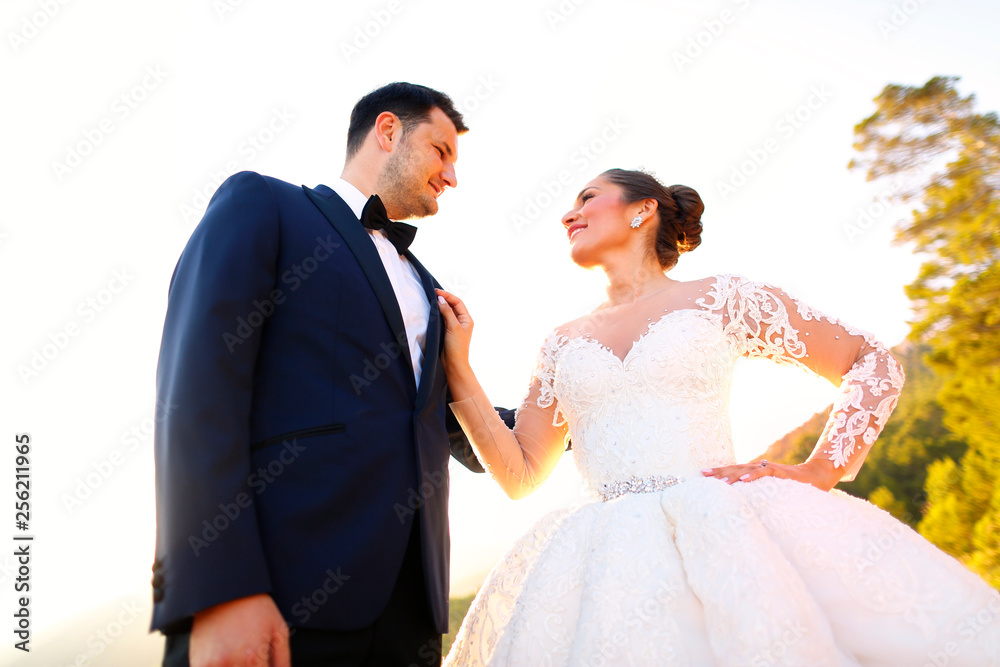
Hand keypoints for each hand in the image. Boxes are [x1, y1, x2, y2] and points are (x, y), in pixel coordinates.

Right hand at [190, 593, 289, 666]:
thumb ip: (283, 661)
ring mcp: (212, 665)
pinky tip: (228, 663)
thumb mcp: (278, 630)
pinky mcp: (199, 663)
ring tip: (242, 661)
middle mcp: (231, 663)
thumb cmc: (257, 609)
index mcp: (253, 658)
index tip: (263, 665)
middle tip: (252, 661)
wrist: (225, 590)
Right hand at [435, 288, 473, 370]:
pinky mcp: (446, 331)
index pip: (457, 302)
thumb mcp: (453, 327)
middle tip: (432, 293)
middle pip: (452, 305)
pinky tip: (431, 311)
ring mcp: (454, 326)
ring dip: (440, 306)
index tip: (436, 292)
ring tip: (431, 300)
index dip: (448, 296)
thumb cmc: (457, 347)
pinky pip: (442, 319)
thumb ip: (447, 312)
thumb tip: (441, 300)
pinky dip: (437, 314)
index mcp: (467, 319)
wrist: (453, 364)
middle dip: (443, 299)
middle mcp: (461, 321)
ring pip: (446, 312)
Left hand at [700, 457, 838, 491]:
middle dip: (719, 471)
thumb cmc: (793, 486)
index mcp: (756, 472)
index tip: (702, 475)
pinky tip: (744, 479)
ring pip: (748, 469)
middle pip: (736, 468)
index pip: (733, 471)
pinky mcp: (782, 473)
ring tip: (720, 481)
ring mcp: (770, 469)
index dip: (718, 472)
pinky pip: (766, 472)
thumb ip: (758, 494)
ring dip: (733, 474)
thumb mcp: (771, 491)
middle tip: (703, 474)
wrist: (816, 476)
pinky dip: (754, 475)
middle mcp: (760, 468)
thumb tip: (742, 505)